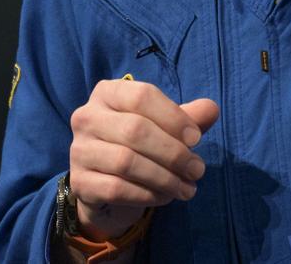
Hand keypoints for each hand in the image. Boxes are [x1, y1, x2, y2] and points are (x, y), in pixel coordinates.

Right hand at [67, 80, 219, 238]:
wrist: (107, 184)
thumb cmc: (141, 143)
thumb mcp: (165, 125)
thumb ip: (189, 116)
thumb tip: (212, 109)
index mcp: (108, 92)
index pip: (142, 96)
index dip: (173, 117)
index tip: (197, 138)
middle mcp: (87, 116)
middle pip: (135, 130)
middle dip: (173, 152)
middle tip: (198, 169)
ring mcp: (78, 150)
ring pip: (126, 162)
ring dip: (164, 177)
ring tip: (187, 188)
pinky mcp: (79, 182)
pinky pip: (117, 188)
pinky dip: (147, 194)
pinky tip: (166, 197)